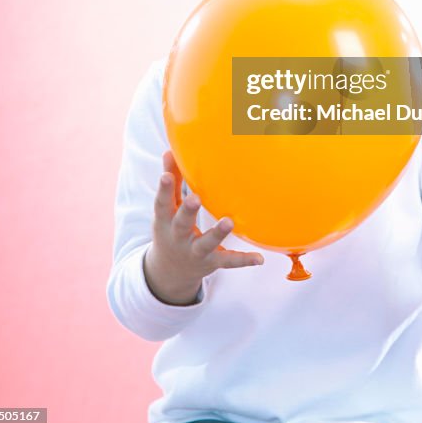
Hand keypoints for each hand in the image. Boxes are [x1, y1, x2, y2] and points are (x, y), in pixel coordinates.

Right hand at [143, 149, 263, 304]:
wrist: (170, 271)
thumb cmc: (171, 228)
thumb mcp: (167, 209)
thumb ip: (171, 182)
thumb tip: (169, 151)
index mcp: (165, 221)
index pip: (162, 203)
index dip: (164, 189)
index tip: (166, 175)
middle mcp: (178, 238)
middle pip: (182, 223)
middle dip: (188, 211)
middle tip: (195, 198)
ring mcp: (195, 252)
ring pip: (206, 243)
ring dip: (217, 233)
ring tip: (229, 221)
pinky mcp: (211, 262)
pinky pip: (228, 261)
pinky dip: (243, 260)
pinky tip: (259, 258)